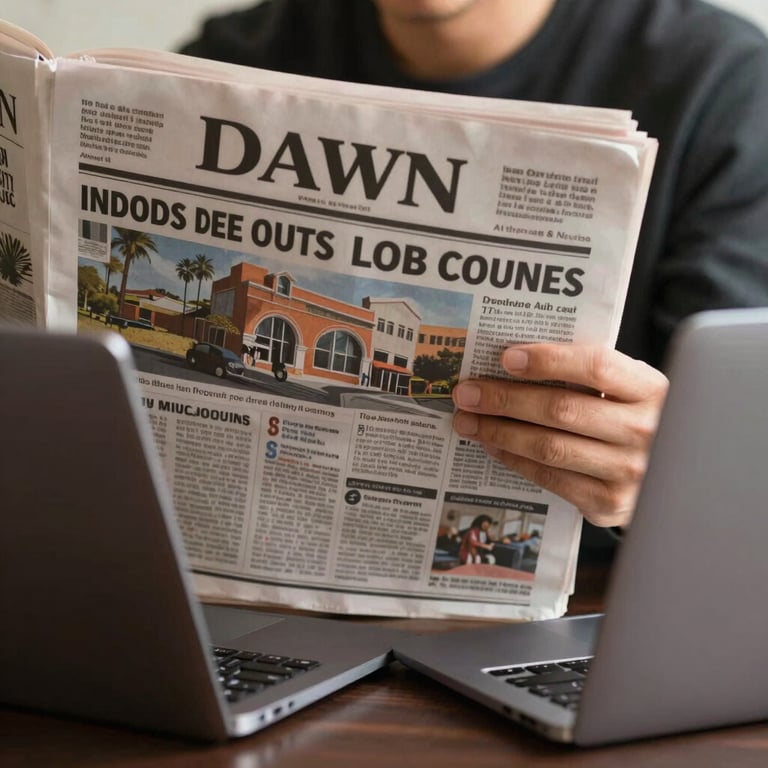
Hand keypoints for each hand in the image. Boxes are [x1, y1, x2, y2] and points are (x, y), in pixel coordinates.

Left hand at [452, 344, 668, 526]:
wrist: (673, 481)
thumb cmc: (636, 420)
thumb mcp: (631, 389)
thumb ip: (592, 374)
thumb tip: (516, 361)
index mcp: (652, 390)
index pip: (596, 367)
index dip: (548, 360)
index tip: (506, 358)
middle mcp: (645, 431)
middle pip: (561, 408)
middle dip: (504, 398)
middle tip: (466, 392)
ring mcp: (628, 472)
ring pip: (549, 446)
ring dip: (499, 431)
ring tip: (468, 420)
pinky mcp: (608, 503)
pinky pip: (549, 477)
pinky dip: (514, 458)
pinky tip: (493, 444)